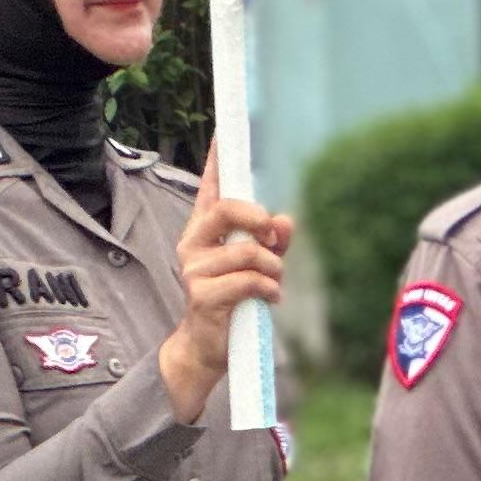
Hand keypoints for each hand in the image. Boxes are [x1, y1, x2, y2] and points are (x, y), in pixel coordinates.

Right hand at [165, 162, 290, 424]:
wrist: (208, 348)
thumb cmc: (235, 300)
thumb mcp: (259, 267)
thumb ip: (273, 242)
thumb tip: (286, 220)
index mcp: (205, 231)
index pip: (210, 189)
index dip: (217, 161)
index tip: (224, 132)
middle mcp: (194, 245)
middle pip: (228, 209)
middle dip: (259, 218)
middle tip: (273, 237)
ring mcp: (195, 270)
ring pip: (248, 251)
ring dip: (273, 268)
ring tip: (273, 282)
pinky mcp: (203, 295)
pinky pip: (249, 280)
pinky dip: (269, 289)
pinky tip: (268, 299)